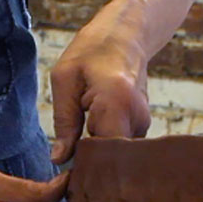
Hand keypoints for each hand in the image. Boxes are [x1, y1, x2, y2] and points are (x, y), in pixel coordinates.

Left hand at [49, 0, 151, 163]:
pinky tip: (93, 132)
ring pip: (117, 157)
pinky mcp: (142, 128)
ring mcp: (143, 124)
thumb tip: (59, 160)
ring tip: (81, 135)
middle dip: (90, 164)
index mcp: (116, 102)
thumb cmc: (91, 51)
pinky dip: (105, 147)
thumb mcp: (65, 80)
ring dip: (97, 155)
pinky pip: (121, 148)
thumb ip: (63, 122)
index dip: (84, 166)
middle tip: (69, 154)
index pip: (103, 154)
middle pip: (112, 160)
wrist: (126, 35)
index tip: (67, 165)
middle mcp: (137, 117)